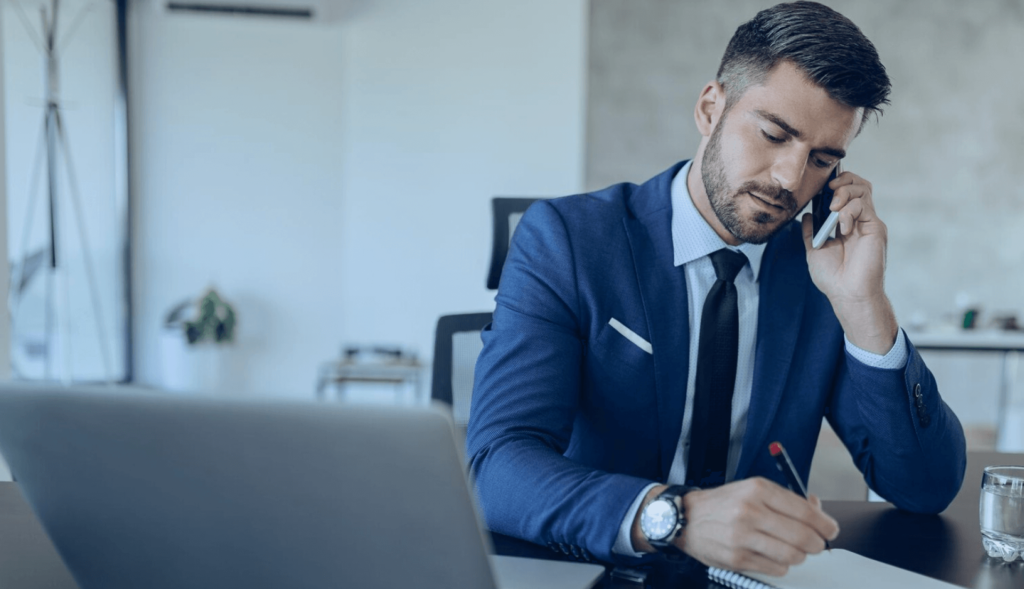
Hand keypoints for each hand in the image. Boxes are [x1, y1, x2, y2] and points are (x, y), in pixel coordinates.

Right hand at [675, 478, 838, 575]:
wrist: (685, 518)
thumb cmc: (723, 504)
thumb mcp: (753, 490)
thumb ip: (786, 499)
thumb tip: (818, 510)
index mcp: (758, 489)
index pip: (805, 511)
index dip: (825, 524)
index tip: (831, 530)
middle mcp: (750, 511)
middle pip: (803, 537)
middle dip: (817, 544)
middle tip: (816, 544)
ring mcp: (742, 536)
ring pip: (793, 556)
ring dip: (799, 556)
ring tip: (792, 550)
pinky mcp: (737, 558)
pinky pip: (776, 569)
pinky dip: (781, 565)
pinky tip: (772, 556)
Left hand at [801, 171, 896, 353]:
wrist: (847, 293)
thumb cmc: (833, 277)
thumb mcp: (814, 250)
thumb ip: (810, 232)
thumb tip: (807, 215)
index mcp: (845, 224)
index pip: (846, 192)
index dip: (836, 184)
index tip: (821, 189)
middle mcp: (859, 221)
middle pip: (859, 185)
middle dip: (843, 181)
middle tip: (829, 191)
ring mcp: (868, 223)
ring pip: (863, 190)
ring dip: (844, 193)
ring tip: (834, 209)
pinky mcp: (875, 228)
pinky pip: (863, 207)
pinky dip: (848, 212)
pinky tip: (842, 228)